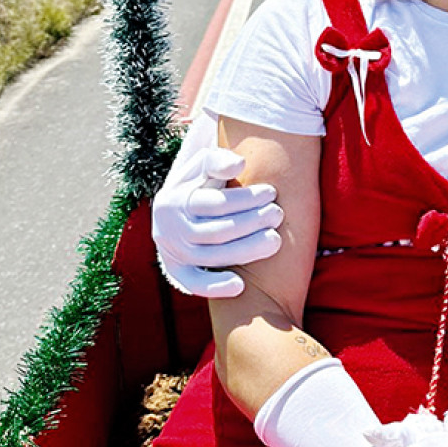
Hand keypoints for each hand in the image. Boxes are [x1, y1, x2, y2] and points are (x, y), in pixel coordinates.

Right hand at [153, 144, 281, 297]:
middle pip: (215, 230)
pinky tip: (240, 285)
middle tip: (278, 214)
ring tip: (275, 240)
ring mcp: (172, 251)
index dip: (245, 198)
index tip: (272, 192)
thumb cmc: (201, 182)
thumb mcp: (203, 165)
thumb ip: (219, 160)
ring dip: (245, 250)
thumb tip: (239, 163)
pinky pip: (193, 283)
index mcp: (175, 199)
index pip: (214, 202)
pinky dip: (215, 286)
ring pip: (210, 256)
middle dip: (251, 223)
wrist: (178, 208)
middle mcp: (169, 227)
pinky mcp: (176, 271)